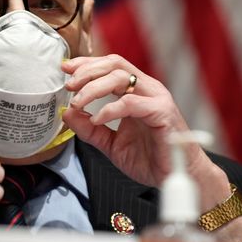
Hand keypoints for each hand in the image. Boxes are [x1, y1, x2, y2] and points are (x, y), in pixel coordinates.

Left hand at [63, 55, 241, 241]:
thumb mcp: (111, 144)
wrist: (176, 177)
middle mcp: (147, 90)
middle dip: (87, 71)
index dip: (87, 64)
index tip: (65, 69)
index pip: (110, 66)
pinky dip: (110, 109)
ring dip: (94, 88)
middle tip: (69, 85)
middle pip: (114, 64)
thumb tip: (67, 114)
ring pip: (122, 78)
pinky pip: (132, 103)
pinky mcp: (162, 113)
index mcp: (137, 92)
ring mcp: (156, 99)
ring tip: (78, 103)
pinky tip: (98, 119)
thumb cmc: (150, 159)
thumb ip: (90, 129)